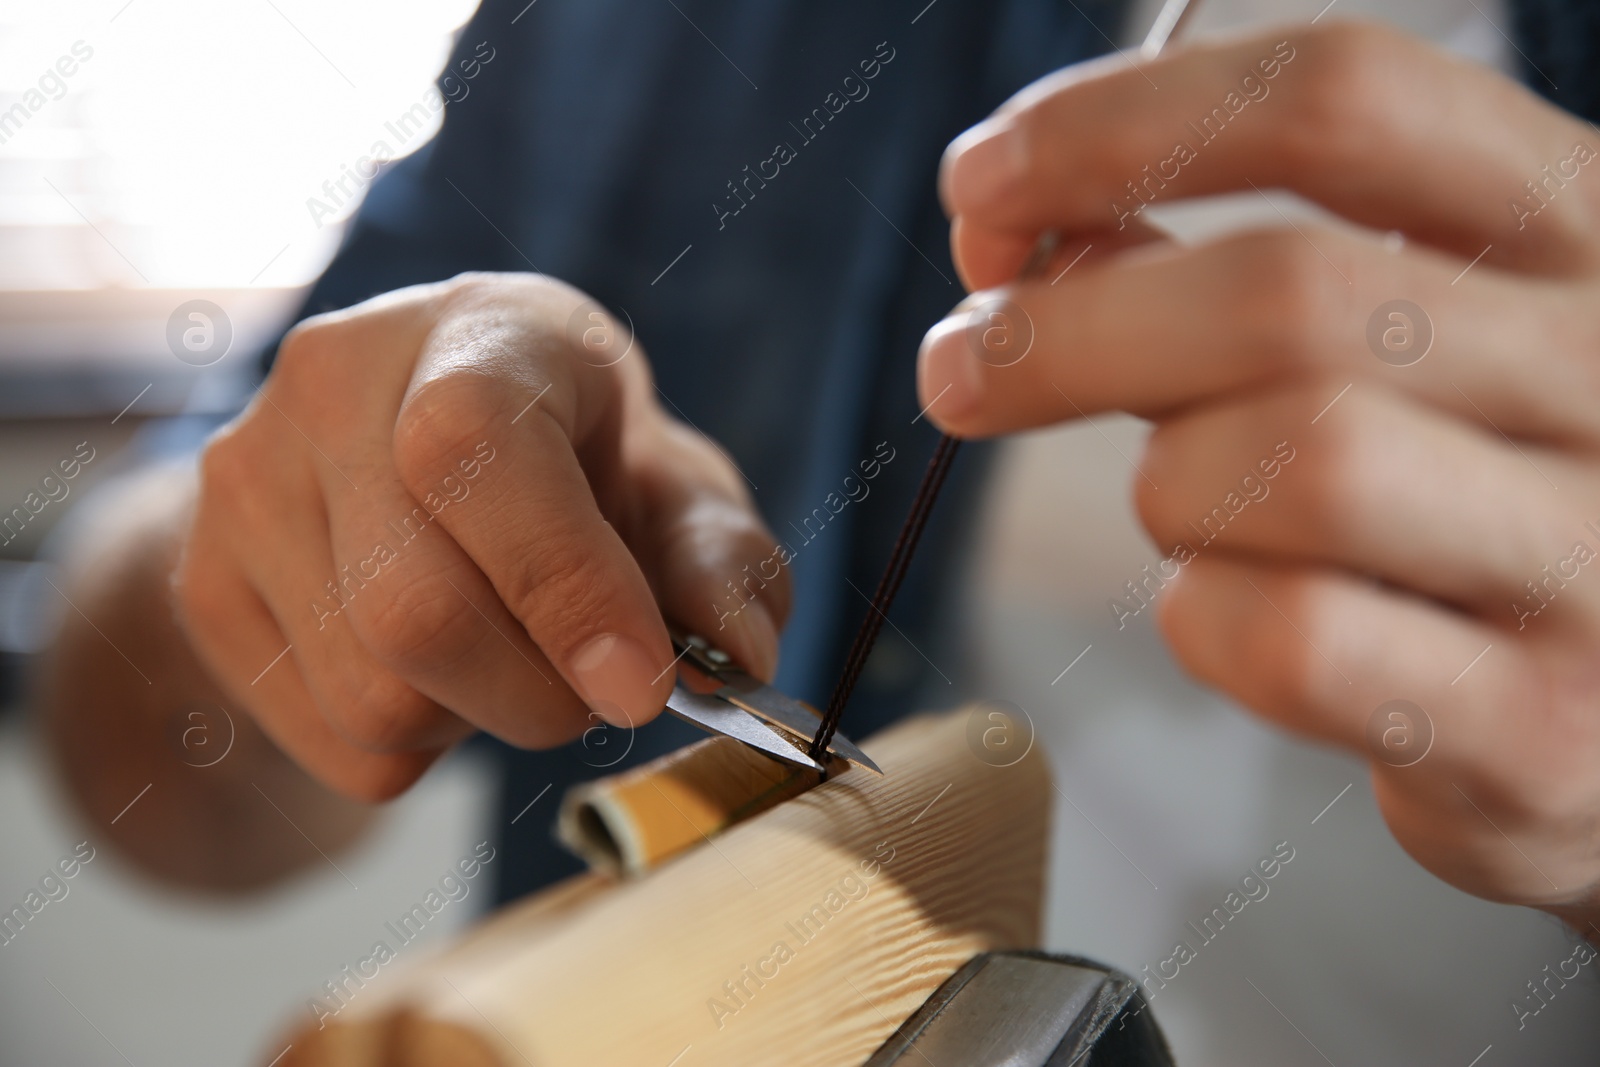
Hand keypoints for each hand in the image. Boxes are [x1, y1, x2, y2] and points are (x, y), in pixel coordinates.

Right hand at [178, 273, 785, 800]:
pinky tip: (437, 670)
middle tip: (598, 684)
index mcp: (477, 331)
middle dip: (542, 694)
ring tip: (508, 651)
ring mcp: (247, 476)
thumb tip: (736, 659)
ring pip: (372, 696)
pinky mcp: (204, 577)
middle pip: (413, 611)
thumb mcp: (676, 490)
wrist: (415, 449)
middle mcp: (334, 380)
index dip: (562, 586)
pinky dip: (416, 746)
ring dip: (479, 721)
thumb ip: (723, 562)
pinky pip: (331, 741)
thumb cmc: (579, 463)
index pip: (472, 452)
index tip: (644, 683)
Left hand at [922, 22, 1599, 931]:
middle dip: (1066, 332)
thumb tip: (1019, 232)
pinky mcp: (1542, 727)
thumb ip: (1219, 273)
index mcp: (1581, 228)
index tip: (980, 183)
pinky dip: (1206, 622)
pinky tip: (1238, 619)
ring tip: (1184, 511)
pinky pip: (1288, 641)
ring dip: (1164, 490)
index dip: (1122, 126)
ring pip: (1282, 469)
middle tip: (960, 367)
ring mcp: (1599, 558)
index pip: (1344, 102)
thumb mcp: (1391, 340)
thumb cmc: (1462, 492)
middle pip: (1283, 296)